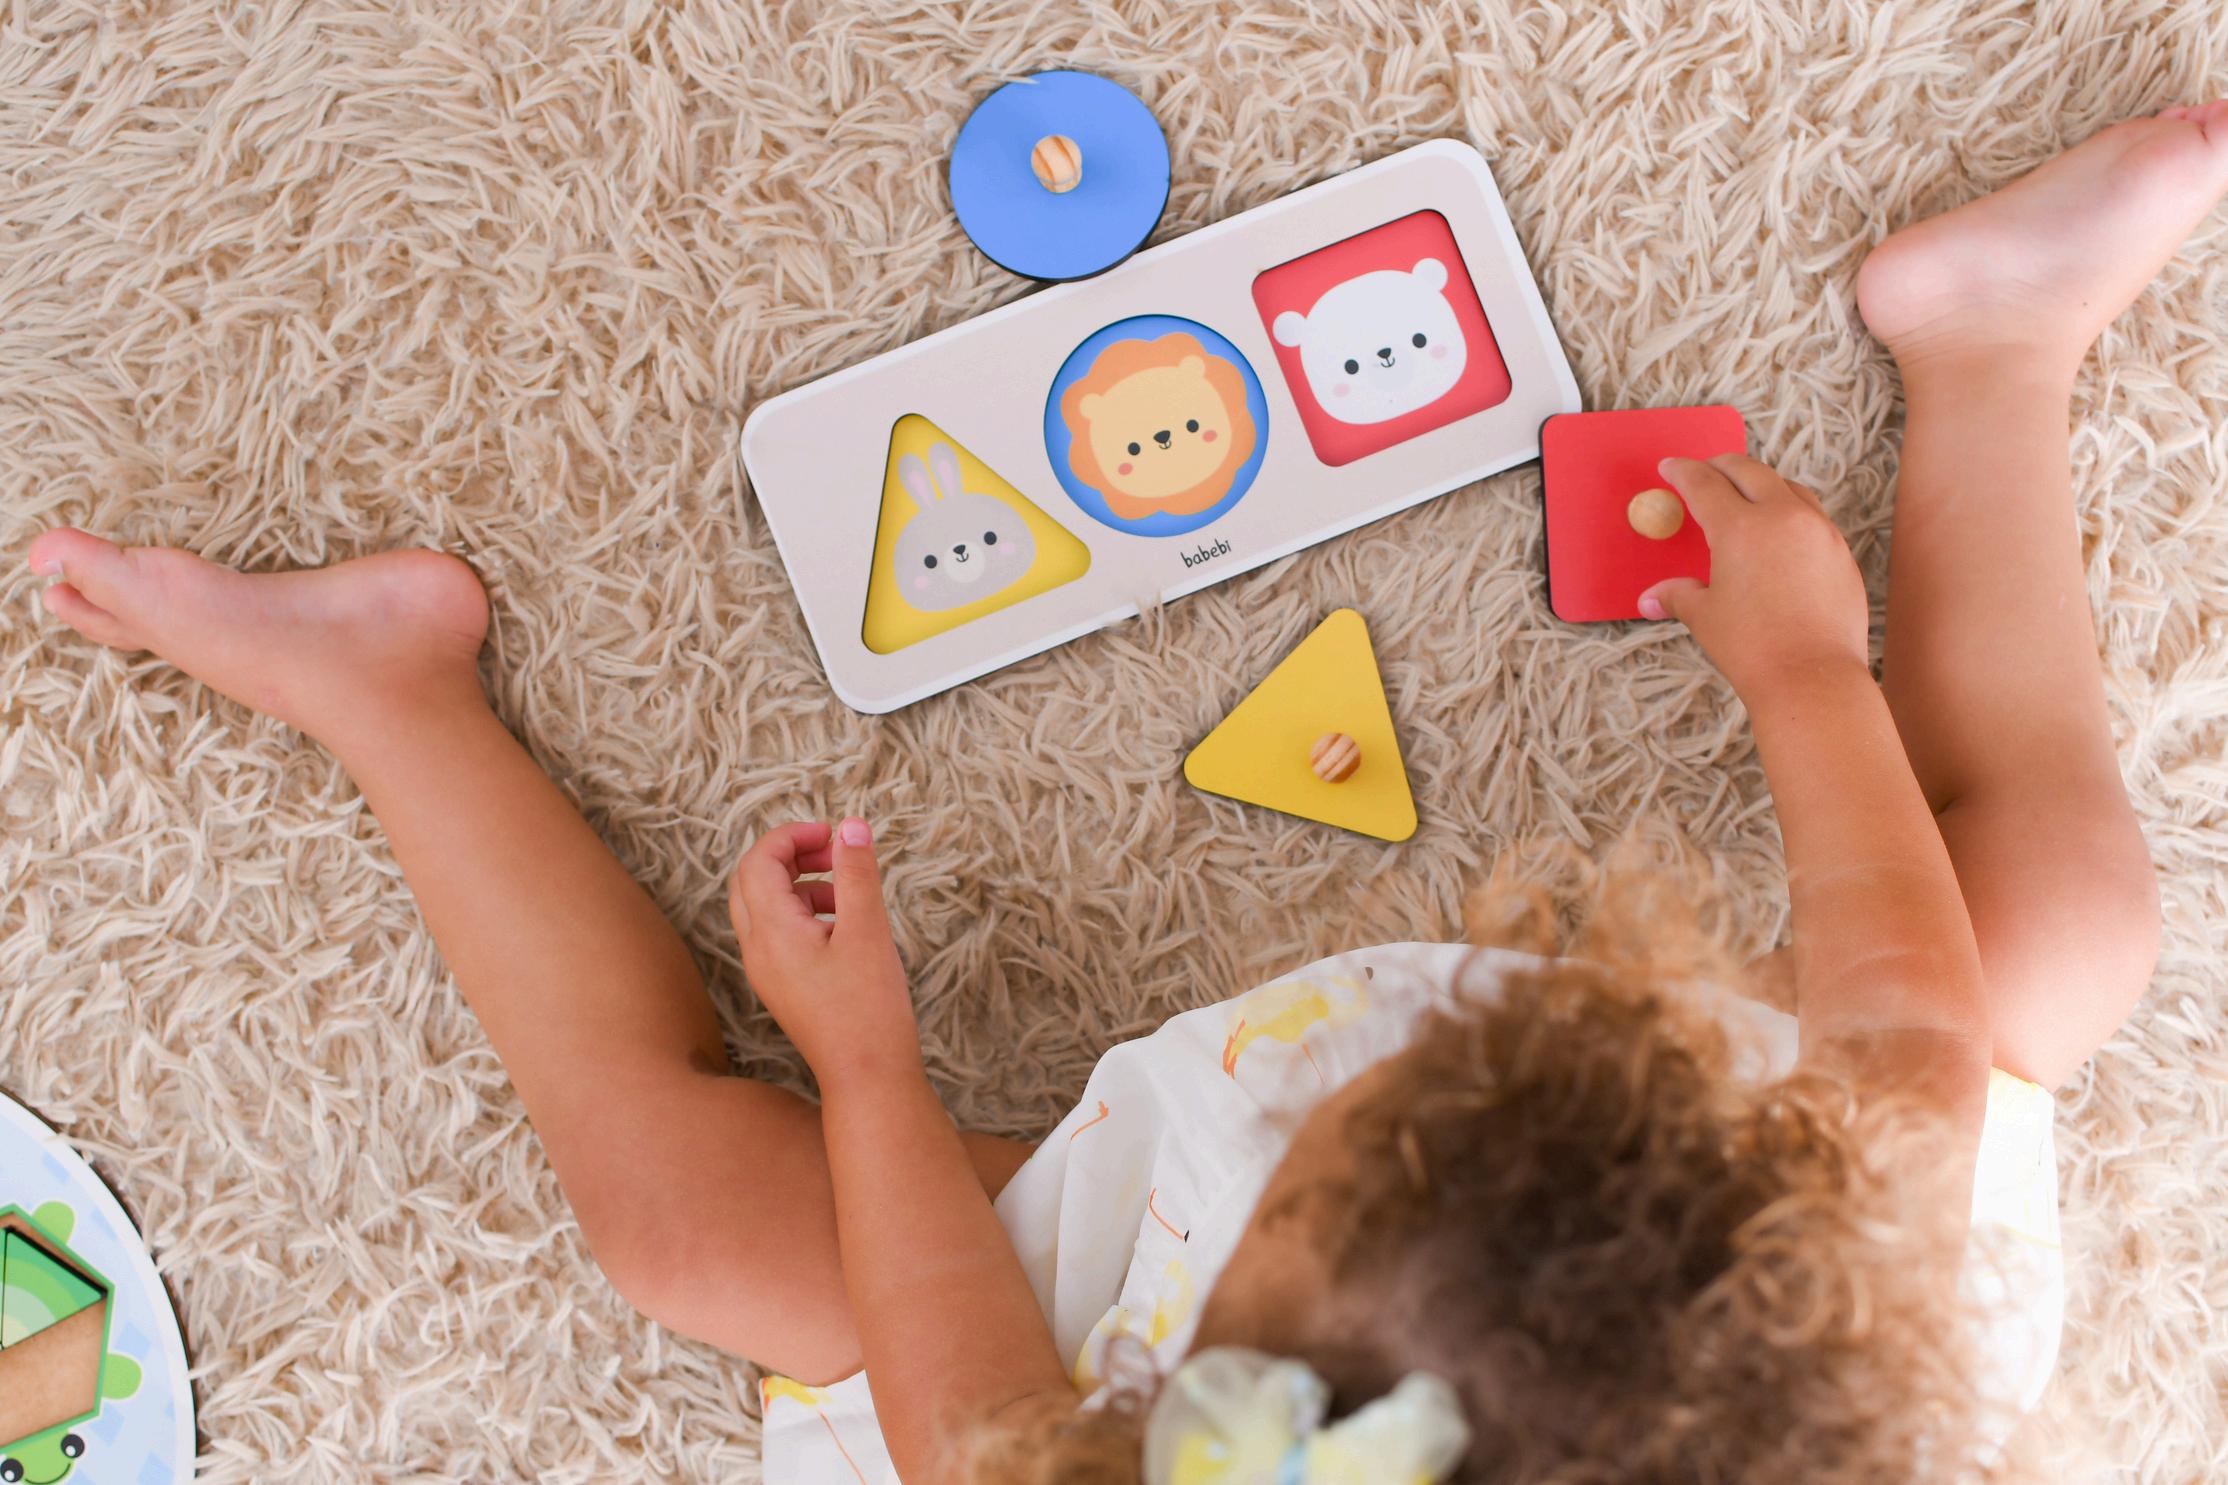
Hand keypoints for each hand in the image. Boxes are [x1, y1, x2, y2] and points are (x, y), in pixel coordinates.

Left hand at [729, 817, 921, 1089]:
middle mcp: (757, 950)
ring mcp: (765, 971)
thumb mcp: (868, 930)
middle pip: (751, 879)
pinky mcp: (781, 986)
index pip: (759, 861)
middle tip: (834, 851)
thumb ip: (857, 872)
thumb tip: (851, 825)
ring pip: (762, 906)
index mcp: (771, 932)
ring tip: (845, 889)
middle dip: (790, 855)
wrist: (866, 1076)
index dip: (793, 836)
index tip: (834, 833)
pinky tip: (842, 923)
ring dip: (797, 883)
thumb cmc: (869, 1006)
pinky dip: (801, 912)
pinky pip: (775, 933)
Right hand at [1638, 454, 1871, 696]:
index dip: (1683, 472)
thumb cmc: (1753, 649)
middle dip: (1722, 466)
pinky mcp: (1841, 553)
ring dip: (1762, 483)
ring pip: (1789, 488)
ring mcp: (1819, 532)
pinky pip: (1813, 517)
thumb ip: (1679, 596)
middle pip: (1749, 471)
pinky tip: (1781, 532)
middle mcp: (1783, 517)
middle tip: (1706, 470)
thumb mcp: (1705, 617)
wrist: (1812, 678)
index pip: (1705, 484)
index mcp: (1740, 528)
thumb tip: (1651, 599)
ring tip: (1747, 494)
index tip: (1671, 468)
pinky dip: (1791, 512)